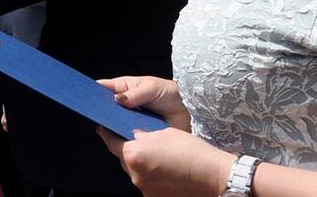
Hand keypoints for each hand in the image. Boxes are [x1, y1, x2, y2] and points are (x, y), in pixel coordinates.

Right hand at [99, 76, 190, 130]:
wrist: (190, 111)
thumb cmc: (169, 94)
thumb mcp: (151, 87)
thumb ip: (134, 94)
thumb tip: (117, 99)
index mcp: (124, 89)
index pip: (103, 89)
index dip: (92, 91)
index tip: (82, 95)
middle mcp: (124, 106)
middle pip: (106, 109)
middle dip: (99, 111)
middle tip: (92, 113)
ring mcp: (130, 121)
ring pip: (114, 124)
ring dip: (111, 126)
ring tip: (105, 127)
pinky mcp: (138, 135)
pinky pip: (127, 137)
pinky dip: (124, 138)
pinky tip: (121, 139)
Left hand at [99, 126, 232, 196]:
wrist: (213, 175)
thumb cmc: (190, 150)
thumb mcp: (163, 133)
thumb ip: (143, 135)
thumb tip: (134, 137)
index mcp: (133, 154)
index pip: (112, 142)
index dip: (108, 134)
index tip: (104, 128)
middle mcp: (134, 173)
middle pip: (124, 158)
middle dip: (129, 150)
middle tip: (140, 143)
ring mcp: (144, 188)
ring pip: (135, 172)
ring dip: (141, 164)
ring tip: (159, 158)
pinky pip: (146, 183)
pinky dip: (151, 177)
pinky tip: (165, 171)